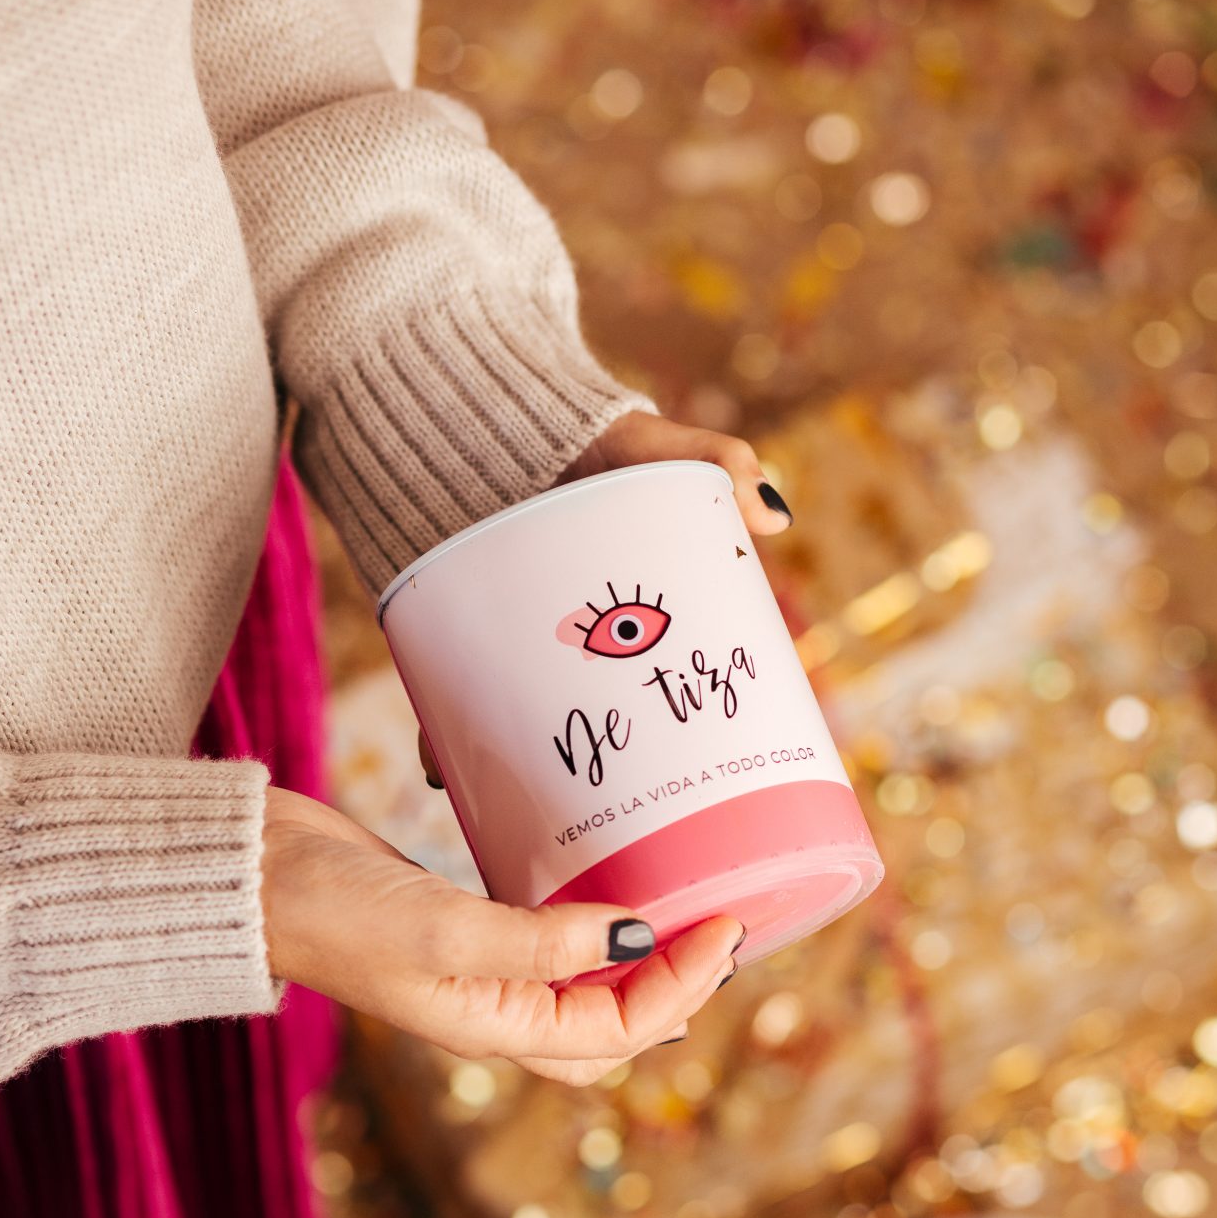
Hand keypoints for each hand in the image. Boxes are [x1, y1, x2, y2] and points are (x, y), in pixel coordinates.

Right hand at [261, 786, 741, 1084]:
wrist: (248, 875)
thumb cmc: (331, 913)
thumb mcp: (445, 932)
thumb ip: (542, 941)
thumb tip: (637, 937)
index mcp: (493, 1027)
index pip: (618, 1030)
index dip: (682, 987)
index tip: (724, 926)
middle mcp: (493, 1008)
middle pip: (610, 1026)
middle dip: (676, 988)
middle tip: (721, 927)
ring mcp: (477, 967)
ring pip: (581, 983)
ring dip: (637, 958)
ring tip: (685, 910)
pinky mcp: (461, 921)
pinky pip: (546, 936)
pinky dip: (588, 921)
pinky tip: (609, 884)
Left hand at [418, 409, 791, 791]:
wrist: (472, 406)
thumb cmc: (578, 429)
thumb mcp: (650, 444)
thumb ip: (714, 465)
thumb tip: (775, 519)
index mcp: (628, 609)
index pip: (659, 675)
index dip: (672, 721)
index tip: (692, 767)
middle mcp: (570, 636)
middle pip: (588, 717)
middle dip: (598, 764)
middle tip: (615, 802)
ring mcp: (509, 637)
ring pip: (518, 725)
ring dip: (519, 770)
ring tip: (525, 811)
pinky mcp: (448, 630)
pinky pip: (447, 700)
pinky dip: (443, 737)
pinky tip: (441, 768)